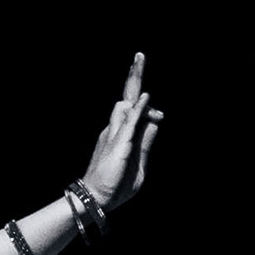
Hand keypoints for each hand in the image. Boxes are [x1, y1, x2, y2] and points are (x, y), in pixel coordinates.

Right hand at [79, 53, 163, 212]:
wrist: (96, 199)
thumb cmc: (116, 185)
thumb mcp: (140, 164)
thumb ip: (147, 142)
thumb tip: (156, 121)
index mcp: (119, 134)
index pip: (133, 109)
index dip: (146, 104)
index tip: (157, 112)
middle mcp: (115, 130)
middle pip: (126, 98)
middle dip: (134, 76)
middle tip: (139, 55)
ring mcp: (115, 135)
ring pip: (127, 106)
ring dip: (140, 98)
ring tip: (151, 96)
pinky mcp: (118, 144)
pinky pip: (129, 123)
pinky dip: (138, 110)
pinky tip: (146, 98)